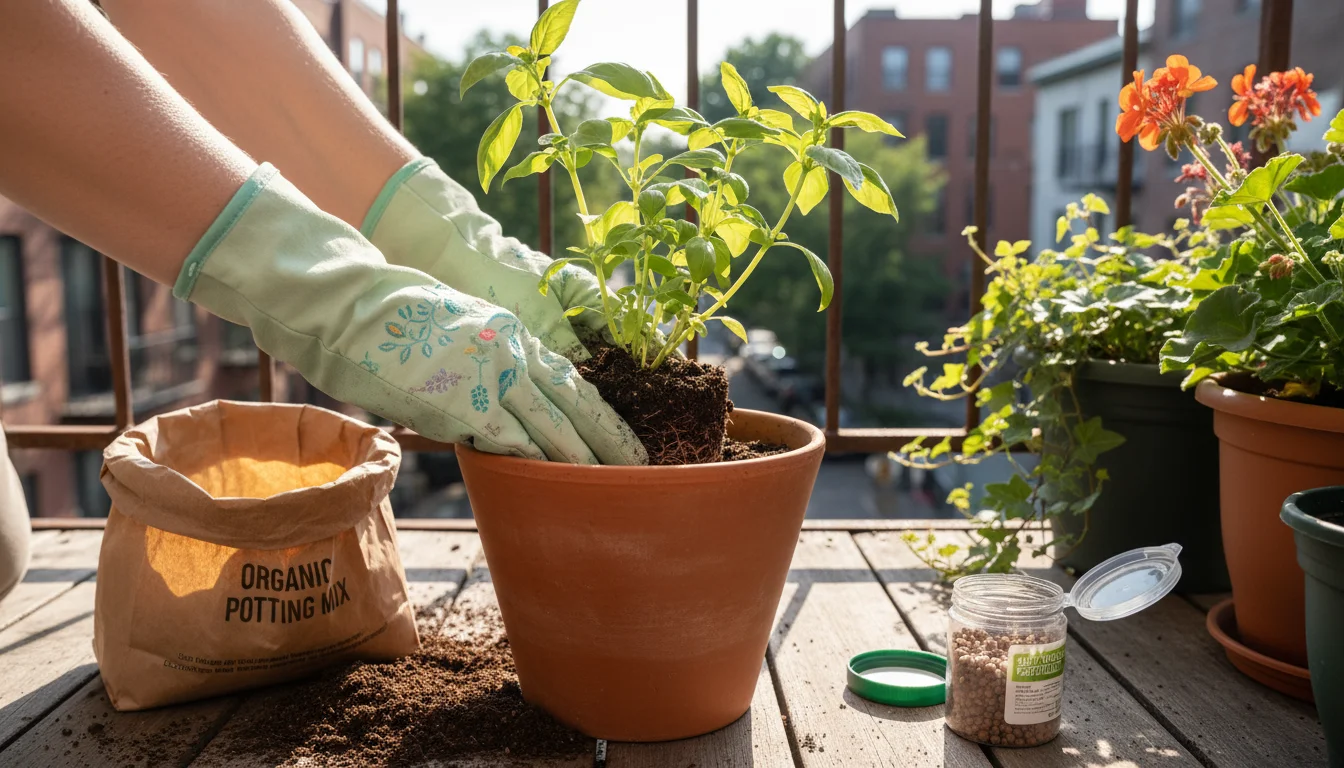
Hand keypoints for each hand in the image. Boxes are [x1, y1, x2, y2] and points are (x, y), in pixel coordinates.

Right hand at [177, 164, 646, 464]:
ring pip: (550, 424)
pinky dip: (531, 464)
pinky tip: (554, 485)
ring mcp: (487, 374)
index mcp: (509, 331)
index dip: (599, 411)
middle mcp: (508, 349)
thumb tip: (493, 396)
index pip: (568, 378)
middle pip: (572, 402)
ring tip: (610, 485)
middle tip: (639, 468)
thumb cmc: (386, 314)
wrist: (344, 302)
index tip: (623, 436)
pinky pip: (507, 440)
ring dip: (581, 459)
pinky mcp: (459, 400)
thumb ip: (481, 358)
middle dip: (608, 439)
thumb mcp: (451, 325)